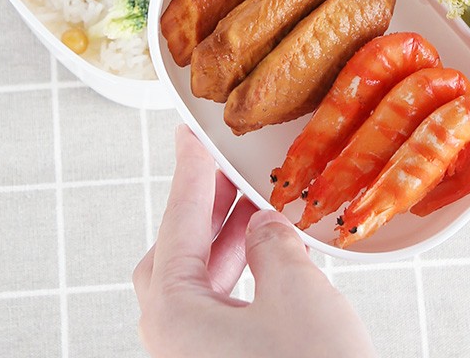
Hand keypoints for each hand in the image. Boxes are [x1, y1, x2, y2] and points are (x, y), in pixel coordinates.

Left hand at [133, 125, 376, 357]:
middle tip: (229, 166)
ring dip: (228, 240)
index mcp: (173, 318)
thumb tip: (265, 222)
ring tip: (260, 201)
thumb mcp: (297, 293)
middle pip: (175, 255)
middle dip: (205, 207)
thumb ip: (274, 243)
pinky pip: (219, 311)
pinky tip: (272, 253)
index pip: (177, 223)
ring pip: (199, 286)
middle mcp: (172, 344)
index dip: (191, 171)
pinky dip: (242, 274)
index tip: (190, 132)